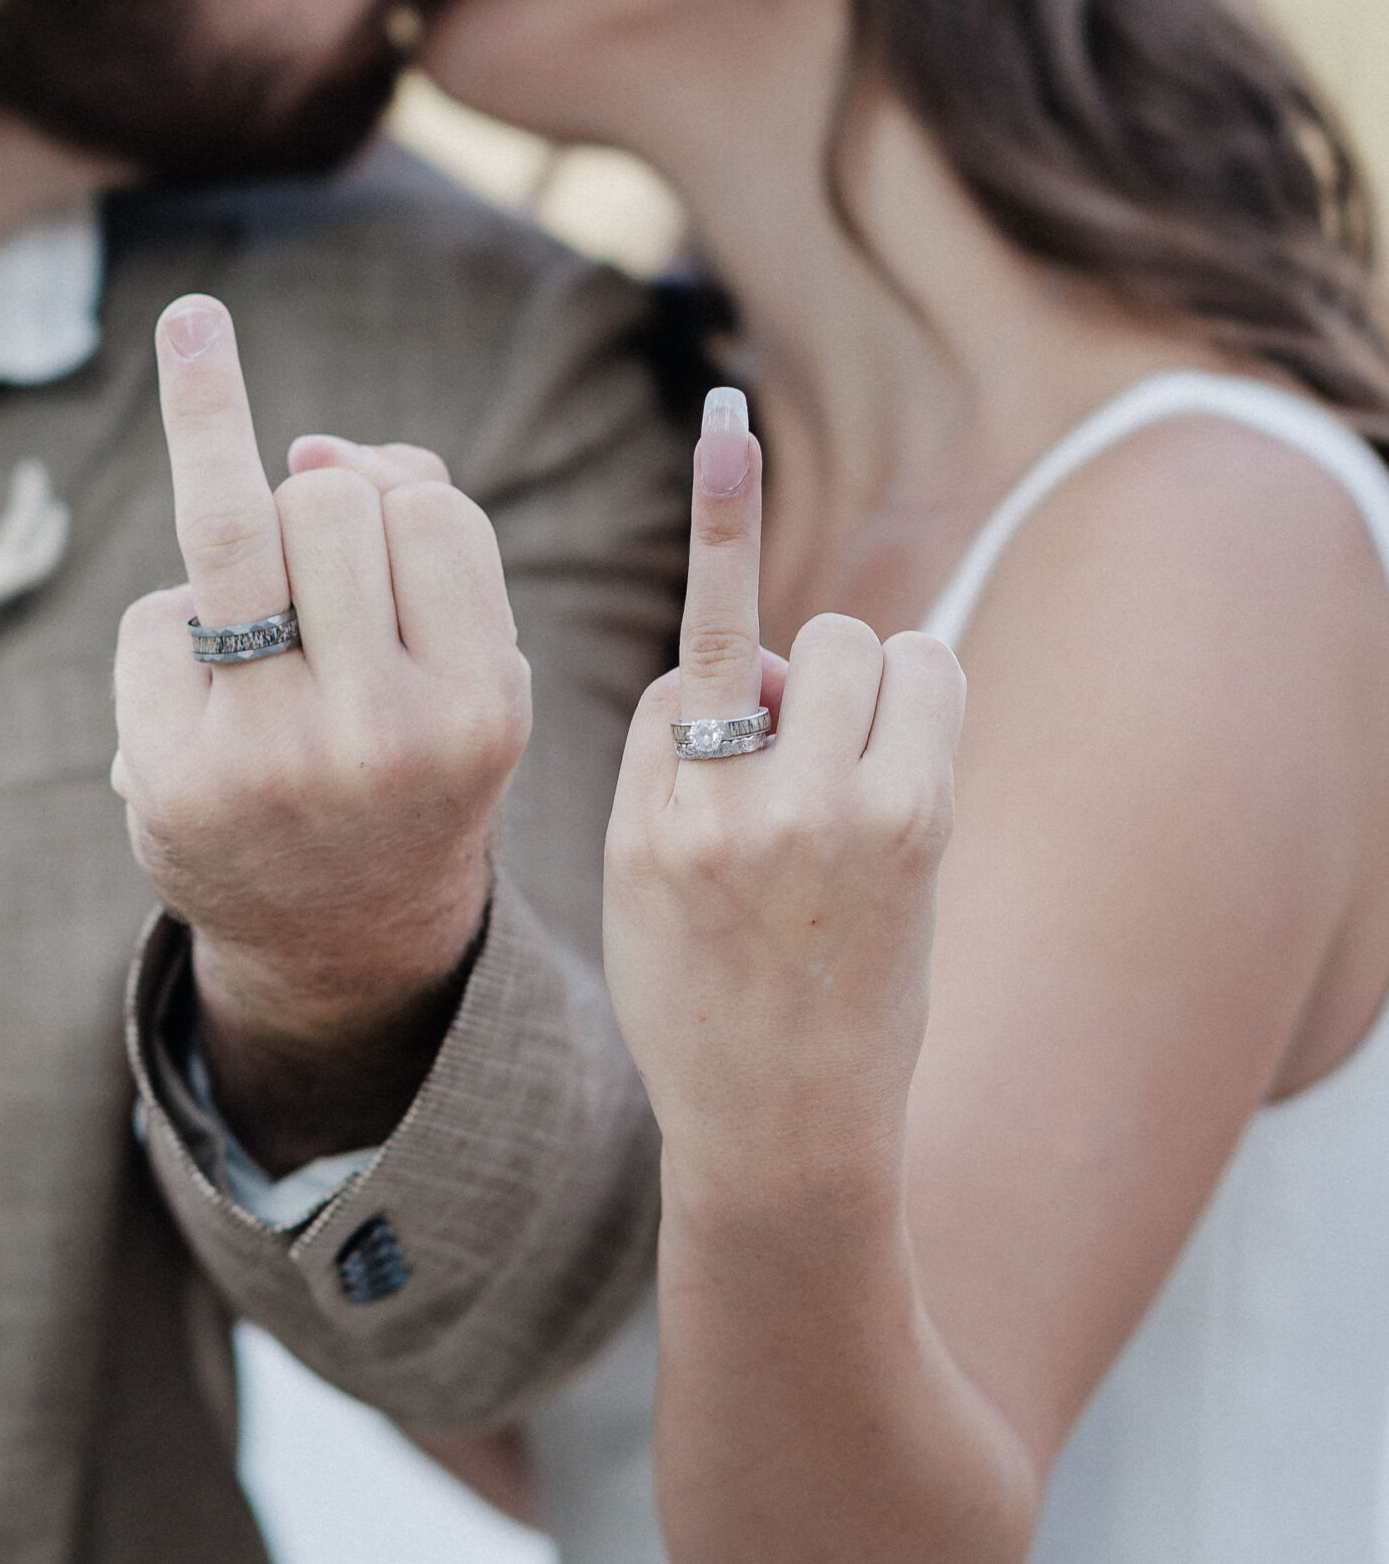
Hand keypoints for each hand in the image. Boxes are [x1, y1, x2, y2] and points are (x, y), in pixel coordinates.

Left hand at [113, 296, 530, 1162]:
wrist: (340, 941)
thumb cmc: (404, 755)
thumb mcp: (464, 658)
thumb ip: (421, 518)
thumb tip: (305, 443)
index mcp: (478, 704)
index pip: (428, 508)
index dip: (398, 503)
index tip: (387, 546)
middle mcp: (384, 734)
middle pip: (324, 498)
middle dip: (311, 515)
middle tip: (316, 592)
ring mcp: (271, 755)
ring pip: (230, 523)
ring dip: (233, 525)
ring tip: (248, 571)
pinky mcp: (172, 774)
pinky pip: (153, 618)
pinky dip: (170, 638)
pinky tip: (203, 703)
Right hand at [602, 388, 964, 1216]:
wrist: (779, 1132)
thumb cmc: (705, 1005)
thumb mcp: (636, 885)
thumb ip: (668, 760)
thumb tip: (757, 660)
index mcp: (650, 814)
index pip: (692, 658)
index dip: (722, 574)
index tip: (729, 431)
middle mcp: (728, 803)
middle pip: (784, 638)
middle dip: (801, 679)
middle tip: (804, 763)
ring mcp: (824, 812)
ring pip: (856, 646)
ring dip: (863, 688)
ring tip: (854, 775)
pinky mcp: (911, 826)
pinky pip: (926, 679)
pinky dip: (918, 700)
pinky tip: (900, 770)